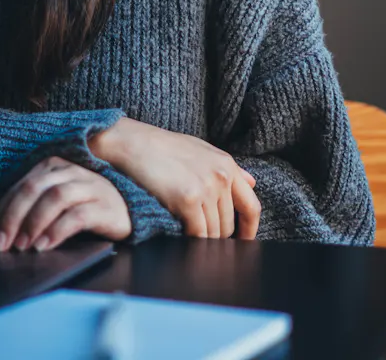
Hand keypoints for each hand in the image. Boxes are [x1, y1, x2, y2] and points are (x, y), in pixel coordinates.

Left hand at [0, 157, 131, 251]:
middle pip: (33, 189)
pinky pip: (78, 215)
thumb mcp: (44, 211)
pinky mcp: (105, 205)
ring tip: (23, 246)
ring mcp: (89, 186)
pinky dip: (58, 230)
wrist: (125, 211)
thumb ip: (13, 218)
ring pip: (55, 198)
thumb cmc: (81, 208)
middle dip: (12, 218)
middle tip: (0, 244)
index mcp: (51, 167)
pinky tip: (45, 245)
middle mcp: (69, 172)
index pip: (18, 188)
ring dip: (34, 223)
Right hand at [89, 118, 260, 239]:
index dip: (249, 229)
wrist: (132, 143)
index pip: (251, 206)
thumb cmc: (163, 147)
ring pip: (214, 232)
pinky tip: (181, 238)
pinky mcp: (187, 199)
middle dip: (219, 237)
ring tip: (189, 241)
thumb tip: (253, 183)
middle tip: (204, 242)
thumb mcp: (201, 150)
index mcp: (226, 165)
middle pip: (229, 224)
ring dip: (203, 241)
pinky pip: (197, 233)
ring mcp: (205, 188)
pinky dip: (192, 242)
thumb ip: (228, 169)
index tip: (244, 241)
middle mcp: (220, 177)